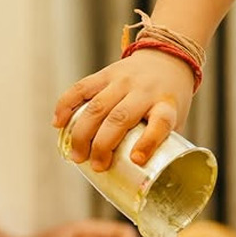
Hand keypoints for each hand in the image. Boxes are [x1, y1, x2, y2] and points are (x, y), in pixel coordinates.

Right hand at [52, 48, 196, 170]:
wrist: (168, 57)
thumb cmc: (170, 98)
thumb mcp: (177, 118)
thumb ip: (162, 143)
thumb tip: (143, 179)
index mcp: (167, 104)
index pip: (161, 121)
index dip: (149, 141)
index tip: (136, 159)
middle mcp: (145, 91)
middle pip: (120, 118)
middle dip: (102, 146)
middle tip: (95, 166)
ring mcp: (125, 80)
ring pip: (97, 107)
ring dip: (82, 134)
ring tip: (76, 156)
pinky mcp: (107, 73)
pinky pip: (81, 88)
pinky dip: (66, 105)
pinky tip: (58, 123)